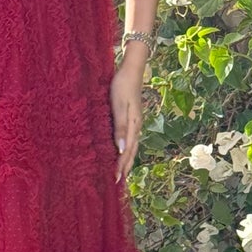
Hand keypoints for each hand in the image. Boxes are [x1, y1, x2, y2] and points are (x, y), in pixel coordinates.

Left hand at [111, 62, 144, 183]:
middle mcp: (136, 127)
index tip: (115, 179)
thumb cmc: (122, 86)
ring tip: (122, 171)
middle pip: (131, 152)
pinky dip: (126, 149)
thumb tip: (121, 150)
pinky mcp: (132, 118)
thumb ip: (120, 128)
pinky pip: (130, 138)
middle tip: (118, 182)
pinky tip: (122, 150)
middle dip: (125, 167)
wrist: (132, 70)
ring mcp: (135, 122)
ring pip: (131, 146)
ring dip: (126, 160)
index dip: (121, 166)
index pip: (127, 151)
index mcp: (133, 126)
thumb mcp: (119, 106)